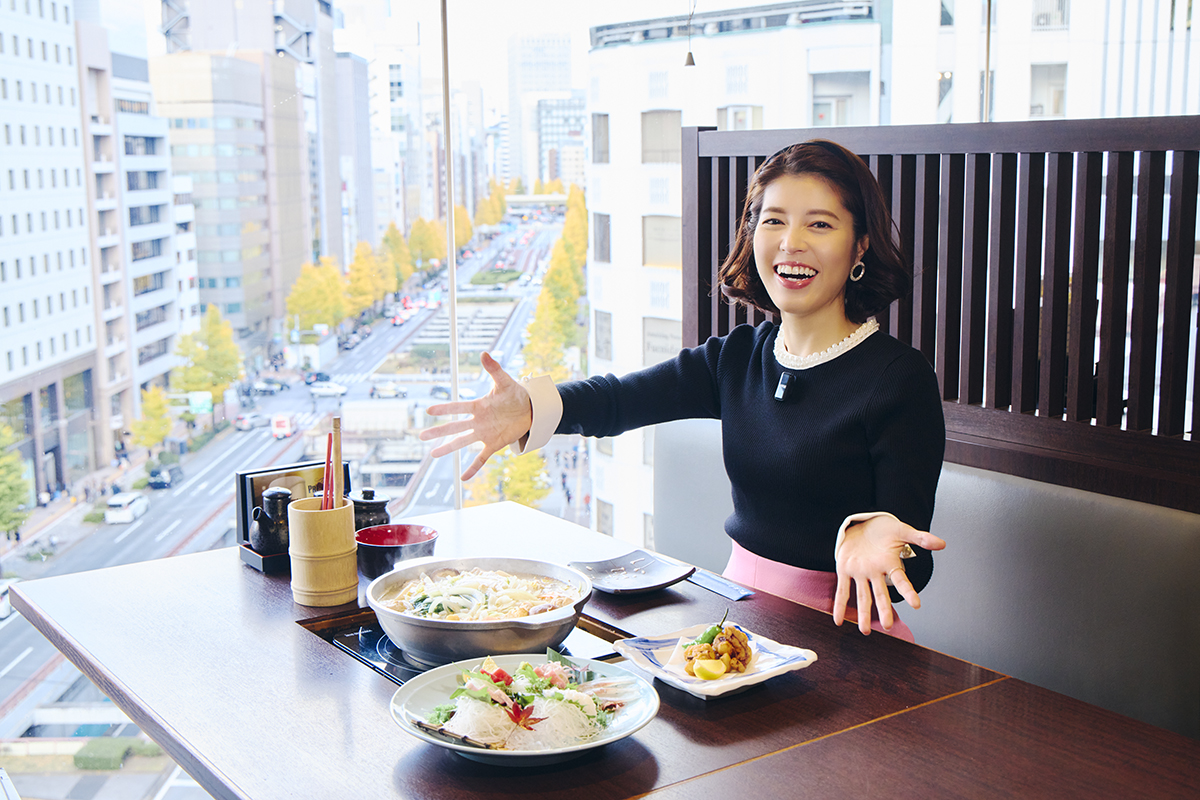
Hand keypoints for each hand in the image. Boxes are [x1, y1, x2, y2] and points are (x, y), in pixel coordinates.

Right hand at [417, 352, 532, 480]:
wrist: (530, 409)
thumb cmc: (515, 394)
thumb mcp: (505, 382)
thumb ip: (494, 369)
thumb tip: (484, 353)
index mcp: (479, 406)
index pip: (458, 408)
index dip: (445, 409)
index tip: (429, 410)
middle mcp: (478, 421)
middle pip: (455, 427)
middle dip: (439, 431)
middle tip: (421, 435)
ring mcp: (484, 434)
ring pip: (463, 442)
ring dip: (448, 448)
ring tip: (433, 455)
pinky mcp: (494, 444)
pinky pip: (481, 458)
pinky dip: (473, 468)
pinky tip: (464, 477)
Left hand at [832, 515, 945, 634]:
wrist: (862, 523)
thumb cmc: (883, 529)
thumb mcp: (902, 530)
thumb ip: (920, 538)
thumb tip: (942, 544)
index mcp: (890, 563)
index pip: (901, 580)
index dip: (908, 592)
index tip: (917, 604)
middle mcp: (875, 572)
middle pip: (881, 593)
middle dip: (884, 609)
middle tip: (888, 626)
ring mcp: (860, 572)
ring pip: (862, 596)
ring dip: (863, 613)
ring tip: (865, 630)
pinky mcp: (844, 569)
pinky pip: (842, 589)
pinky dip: (839, 604)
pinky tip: (838, 619)